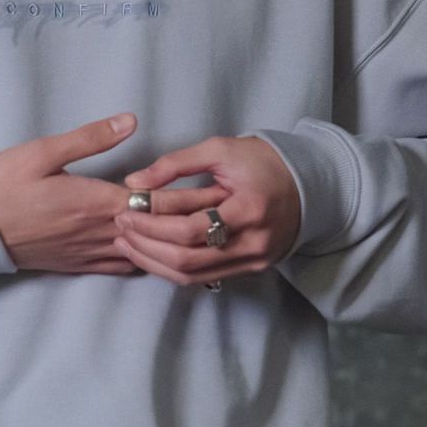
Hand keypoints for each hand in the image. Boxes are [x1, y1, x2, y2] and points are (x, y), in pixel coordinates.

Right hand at [0, 113, 230, 275]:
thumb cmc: (3, 183)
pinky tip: (158, 255)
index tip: (217, 191)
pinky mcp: (76, 266)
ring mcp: (87, 253)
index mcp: (94, 201)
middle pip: (155, 231)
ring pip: (143, 254)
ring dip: (170, 244)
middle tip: (224, 214)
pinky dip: (145, 261)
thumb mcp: (43, 150)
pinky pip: (121, 269)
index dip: (187, 197)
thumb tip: (131, 121)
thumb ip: (91, 138)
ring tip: (199, 236)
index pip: (153, 201)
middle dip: (190, 223)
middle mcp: (97, 232)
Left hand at [112, 135, 301, 287]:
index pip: (191, 228)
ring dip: (153, 261)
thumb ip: (176, 164)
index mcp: (249, 208)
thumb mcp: (220, 149)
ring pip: (192, 275)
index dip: (152, 222)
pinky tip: (151, 253)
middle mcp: (254, 242)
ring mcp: (254, 261)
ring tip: (127, 242)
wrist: (306, 184)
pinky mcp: (250, 269)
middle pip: (188, 258)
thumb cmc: (261, 162)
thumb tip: (134, 182)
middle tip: (120, 226)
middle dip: (146, 244)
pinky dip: (172, 267)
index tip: (125, 209)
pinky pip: (203, 277)